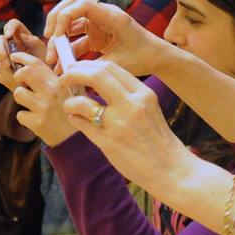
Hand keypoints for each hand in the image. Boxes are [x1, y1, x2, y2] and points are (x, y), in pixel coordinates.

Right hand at [0, 18, 46, 91]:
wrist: (43, 83)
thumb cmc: (45, 65)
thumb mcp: (44, 53)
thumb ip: (34, 43)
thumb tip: (23, 36)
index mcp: (22, 36)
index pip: (13, 24)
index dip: (9, 27)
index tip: (8, 35)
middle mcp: (10, 44)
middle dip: (0, 51)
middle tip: (7, 62)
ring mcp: (3, 57)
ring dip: (7, 70)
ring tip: (21, 79)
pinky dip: (6, 78)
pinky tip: (17, 83)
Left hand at [8, 52, 77, 146]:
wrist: (75, 139)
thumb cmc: (69, 112)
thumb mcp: (66, 91)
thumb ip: (51, 78)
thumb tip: (29, 65)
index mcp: (59, 82)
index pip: (36, 63)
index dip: (22, 56)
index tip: (14, 56)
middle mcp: (51, 92)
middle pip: (24, 72)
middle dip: (18, 75)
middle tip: (20, 82)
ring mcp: (44, 108)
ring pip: (18, 93)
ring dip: (20, 97)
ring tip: (30, 103)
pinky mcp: (38, 123)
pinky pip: (20, 115)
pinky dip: (25, 117)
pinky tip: (35, 119)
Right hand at [44, 0, 166, 76]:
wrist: (157, 58)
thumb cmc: (143, 57)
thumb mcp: (118, 63)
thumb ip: (92, 67)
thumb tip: (67, 73)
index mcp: (111, 15)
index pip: (81, 3)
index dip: (64, 16)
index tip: (56, 36)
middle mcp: (103, 15)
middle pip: (71, 5)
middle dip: (55, 19)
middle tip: (48, 38)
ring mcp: (99, 23)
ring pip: (71, 22)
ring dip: (60, 37)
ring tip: (52, 58)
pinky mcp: (97, 34)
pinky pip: (77, 36)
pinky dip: (69, 48)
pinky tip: (62, 65)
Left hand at [55, 60, 188, 186]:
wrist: (170, 169)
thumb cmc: (156, 137)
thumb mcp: (148, 107)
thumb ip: (127, 93)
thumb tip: (97, 80)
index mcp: (143, 93)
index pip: (110, 67)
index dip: (88, 65)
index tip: (77, 68)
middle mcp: (132, 105)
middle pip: (96, 76)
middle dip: (74, 73)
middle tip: (64, 78)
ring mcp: (119, 124)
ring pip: (82, 102)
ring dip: (70, 101)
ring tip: (70, 105)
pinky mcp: (109, 143)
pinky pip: (81, 124)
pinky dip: (74, 118)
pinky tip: (77, 120)